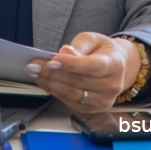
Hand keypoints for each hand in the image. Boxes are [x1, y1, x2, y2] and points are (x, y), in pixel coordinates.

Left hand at [25, 32, 141, 111]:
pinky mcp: (92, 109)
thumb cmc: (101, 50)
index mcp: (114, 65)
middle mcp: (111, 86)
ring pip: (71, 93)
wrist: (117, 65)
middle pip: (78, 81)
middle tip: (33, 64)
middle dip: (52, 73)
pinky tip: (43, 81)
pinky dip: (54, 90)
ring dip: (50, 83)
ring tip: (34, 72)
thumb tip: (64, 53)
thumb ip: (79, 47)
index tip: (52, 60)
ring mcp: (102, 101)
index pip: (91, 66)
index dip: (71, 64)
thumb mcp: (92, 39)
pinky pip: (69, 101)